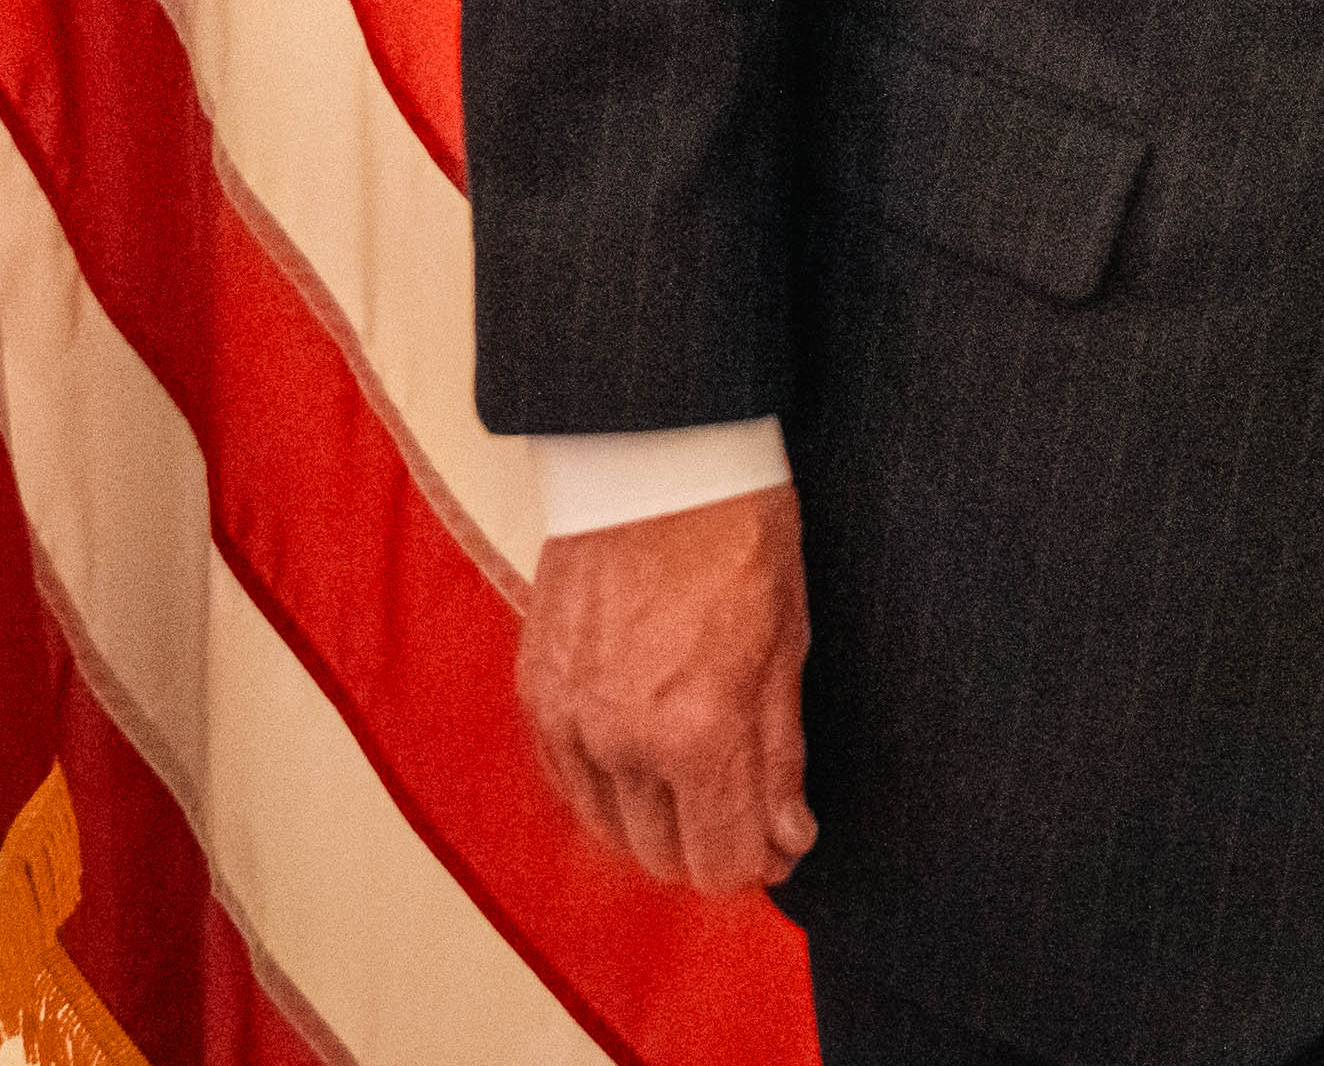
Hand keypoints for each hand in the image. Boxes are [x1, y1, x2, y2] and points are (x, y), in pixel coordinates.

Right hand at [516, 483, 816, 892]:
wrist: (655, 460)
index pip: (720, 862)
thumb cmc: (736, 536)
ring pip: (609, 829)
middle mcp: (623, 741)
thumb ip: (778, 757)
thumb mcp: (786, 646)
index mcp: (698, 732)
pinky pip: (567, 783)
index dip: (757, 863)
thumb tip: (785, 839)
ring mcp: (571, 720)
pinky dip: (606, 787)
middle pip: (661, 859)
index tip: (779, 840)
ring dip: (656, 822)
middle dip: (711, 847)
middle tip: (746, 812)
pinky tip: (642, 759)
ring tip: (698, 778)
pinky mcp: (536, 694)